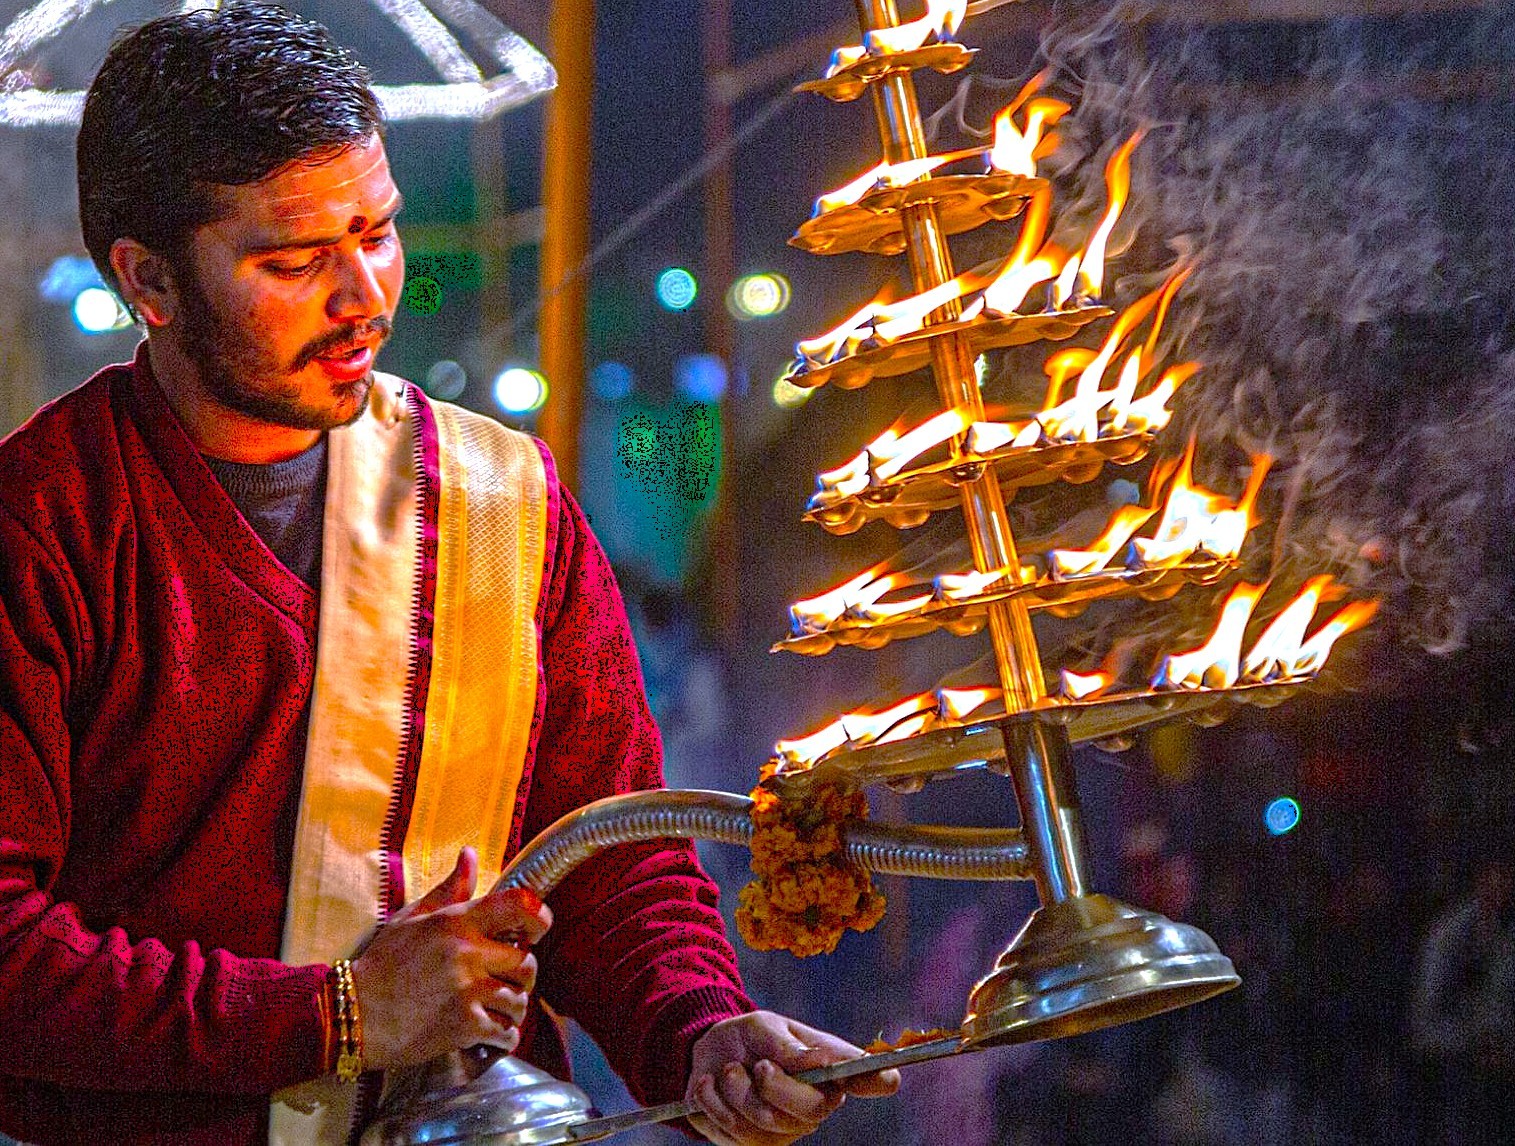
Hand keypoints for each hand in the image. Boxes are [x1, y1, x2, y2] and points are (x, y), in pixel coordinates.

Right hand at [350, 847, 551, 1068]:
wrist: (351, 1014)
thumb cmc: (382, 964)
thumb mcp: (412, 918)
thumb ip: (450, 889)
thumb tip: (470, 854)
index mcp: (457, 922)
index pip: (518, 906)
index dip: (539, 916)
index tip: (538, 928)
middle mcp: (467, 954)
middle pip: (526, 961)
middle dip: (523, 973)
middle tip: (509, 979)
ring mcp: (467, 992)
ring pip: (519, 1000)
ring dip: (513, 1007)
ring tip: (498, 1009)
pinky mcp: (463, 1027)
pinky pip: (506, 1032)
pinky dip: (504, 1036)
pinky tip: (491, 1033)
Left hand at [685, 1012, 899, 1145]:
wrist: (708, 1056)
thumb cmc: (749, 1038)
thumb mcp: (765, 1027)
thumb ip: (788, 1046)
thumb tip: (822, 1062)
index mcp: (830, 1071)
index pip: (867, 1078)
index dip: (877, 1080)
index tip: (887, 1077)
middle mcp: (817, 1106)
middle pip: (809, 1111)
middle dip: (773, 1085)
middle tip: (756, 1063)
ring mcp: (786, 1132)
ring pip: (762, 1124)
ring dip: (733, 1089)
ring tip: (728, 1071)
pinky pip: (731, 1134)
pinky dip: (711, 1103)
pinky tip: (711, 1087)